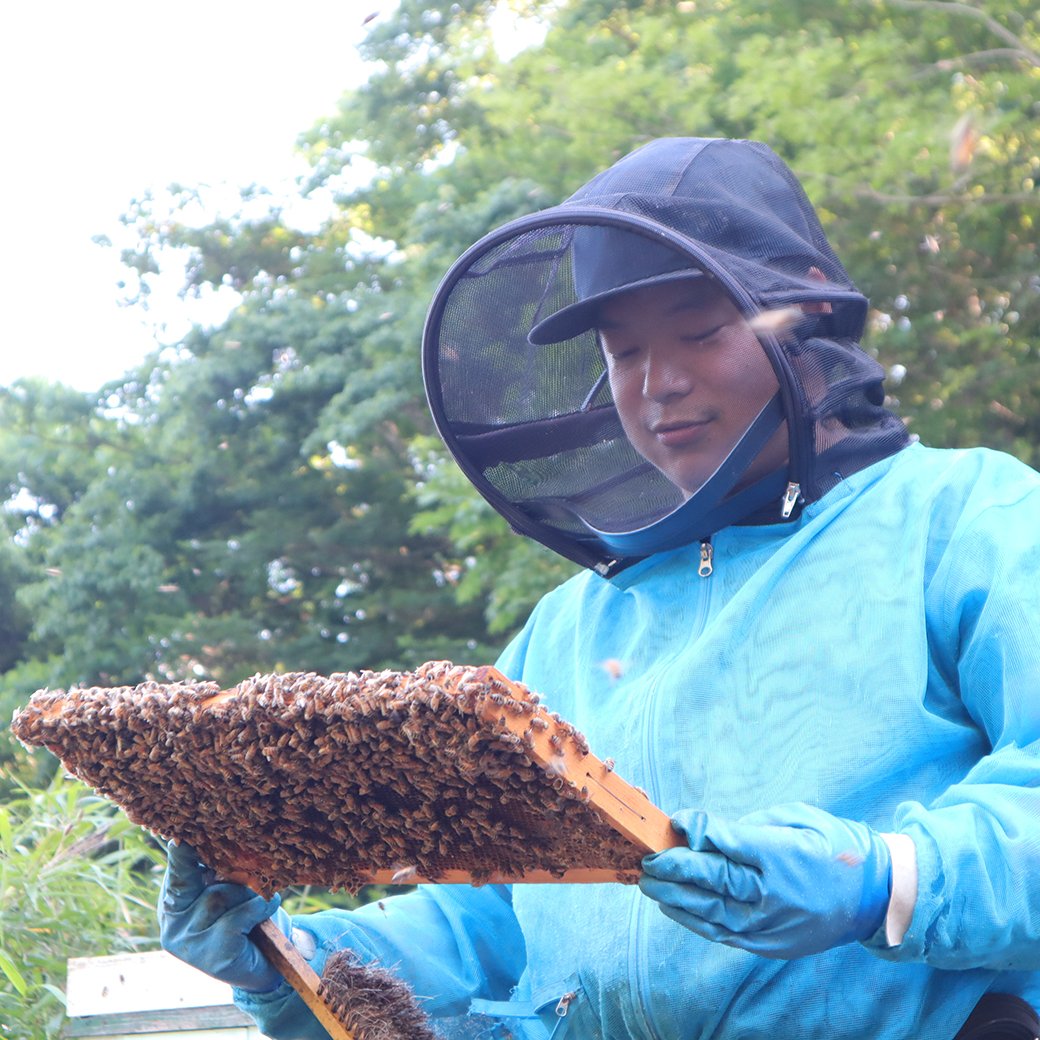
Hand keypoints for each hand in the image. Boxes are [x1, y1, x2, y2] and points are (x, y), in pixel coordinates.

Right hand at [159, 841, 288, 990]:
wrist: (267, 964)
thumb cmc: (247, 916)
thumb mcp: (230, 887)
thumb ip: (219, 870)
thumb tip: (226, 833)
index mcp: (173, 900)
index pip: (176, 867)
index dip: (181, 847)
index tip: (184, 830)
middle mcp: (173, 922)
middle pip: (189, 877)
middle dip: (217, 863)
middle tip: (232, 842)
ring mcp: (189, 942)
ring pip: (220, 896)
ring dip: (248, 893)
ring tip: (261, 896)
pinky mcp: (211, 956)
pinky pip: (238, 917)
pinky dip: (259, 909)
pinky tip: (268, 909)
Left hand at [639, 803, 890, 958]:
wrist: (875, 897)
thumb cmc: (835, 847)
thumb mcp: (799, 819)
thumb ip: (753, 826)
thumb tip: (711, 832)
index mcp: (782, 855)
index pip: (725, 841)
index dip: (696, 830)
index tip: (675, 820)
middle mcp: (773, 893)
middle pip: (712, 878)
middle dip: (674, 866)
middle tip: (647, 857)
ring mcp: (771, 923)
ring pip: (711, 911)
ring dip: (675, 896)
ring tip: (649, 883)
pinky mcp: (770, 944)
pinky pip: (723, 933)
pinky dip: (694, 921)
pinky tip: (673, 907)